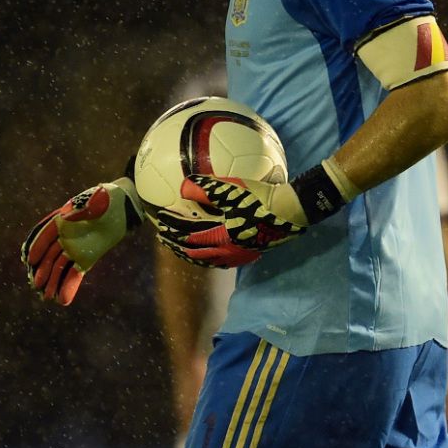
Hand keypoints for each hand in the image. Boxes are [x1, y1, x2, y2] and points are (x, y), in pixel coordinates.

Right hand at [20, 179, 139, 304]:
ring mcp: (73, 249)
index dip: (38, 246)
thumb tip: (65, 217)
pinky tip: (63, 299)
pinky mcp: (85, 259)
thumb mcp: (97, 199)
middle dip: (44, 270)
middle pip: (50, 254)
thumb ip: (82, 209)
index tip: (30, 259)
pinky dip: (69, 285)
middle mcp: (63, 236)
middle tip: (37, 285)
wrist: (122, 208)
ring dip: (53, 281)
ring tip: (47, 297)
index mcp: (62, 219)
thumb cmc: (108, 200)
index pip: (46, 234)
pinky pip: (74, 273)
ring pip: (60, 267)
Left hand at [154, 175, 309, 268]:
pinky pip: (219, 262)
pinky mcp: (245, 256)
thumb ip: (206, 188)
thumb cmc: (260, 197)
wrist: (288, 213)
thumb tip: (183, 186)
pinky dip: (205, 258)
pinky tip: (205, 254)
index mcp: (218, 233)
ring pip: (204, 259)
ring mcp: (235, 255)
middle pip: (191, 248)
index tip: (159, 218)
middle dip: (174, 242)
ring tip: (179, 248)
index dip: (171, 224)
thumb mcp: (233, 189)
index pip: (187, 230)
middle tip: (162, 236)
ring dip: (188, 252)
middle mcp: (223, 249)